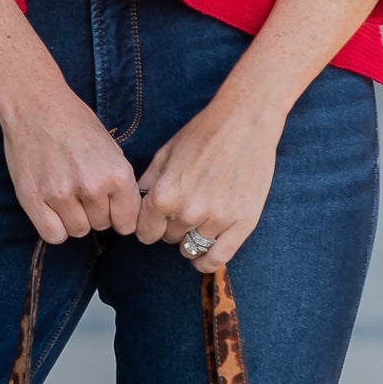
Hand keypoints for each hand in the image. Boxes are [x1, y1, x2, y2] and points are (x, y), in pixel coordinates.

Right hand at [1, 82, 142, 243]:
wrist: (36, 104)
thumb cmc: (74, 122)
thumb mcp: (111, 148)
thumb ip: (119, 182)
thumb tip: (124, 212)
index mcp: (116, 173)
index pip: (127, 222)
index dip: (119, 216)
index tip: (110, 207)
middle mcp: (91, 187)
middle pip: (101, 226)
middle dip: (95, 212)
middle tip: (82, 189)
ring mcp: (60, 195)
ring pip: (78, 231)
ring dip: (74, 218)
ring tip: (66, 193)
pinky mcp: (33, 199)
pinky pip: (53, 235)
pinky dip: (54, 226)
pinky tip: (52, 207)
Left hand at [135, 92, 284, 270]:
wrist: (245, 122)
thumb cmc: (203, 133)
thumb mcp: (165, 153)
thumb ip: (148, 182)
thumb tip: (137, 204)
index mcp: (164, 194)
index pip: (145, 232)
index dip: (149, 225)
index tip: (156, 220)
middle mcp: (188, 211)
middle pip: (169, 238)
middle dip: (172, 226)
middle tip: (185, 206)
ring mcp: (217, 219)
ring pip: (192, 247)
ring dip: (191, 237)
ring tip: (199, 218)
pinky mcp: (243, 223)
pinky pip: (218, 257)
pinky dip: (207, 261)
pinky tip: (202, 257)